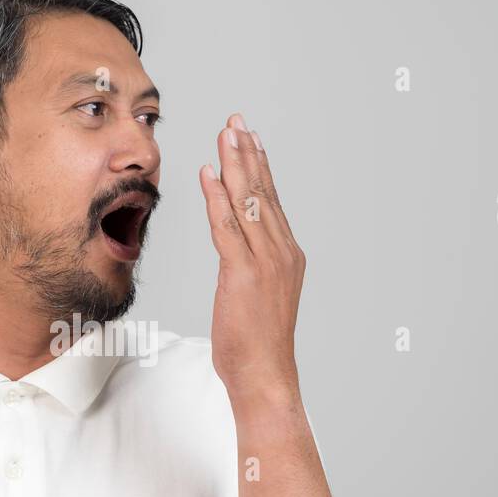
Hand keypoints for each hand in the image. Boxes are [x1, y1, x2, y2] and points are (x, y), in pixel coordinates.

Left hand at [198, 112, 304, 408]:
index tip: (250, 138)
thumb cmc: (257, 345)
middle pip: (263, 191)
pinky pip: (228, 227)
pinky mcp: (243, 274)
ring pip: (249, 202)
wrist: (265, 375)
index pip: (272, 200)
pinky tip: (210, 173)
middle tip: (237, 121)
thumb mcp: (256, 298)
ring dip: (236, 163)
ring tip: (227, 133)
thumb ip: (250, 268)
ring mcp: (265, 262)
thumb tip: (237, 253)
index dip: (260, 166)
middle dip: (248, 153)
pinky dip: (218, 197)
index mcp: (287, 255)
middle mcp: (281, 252)